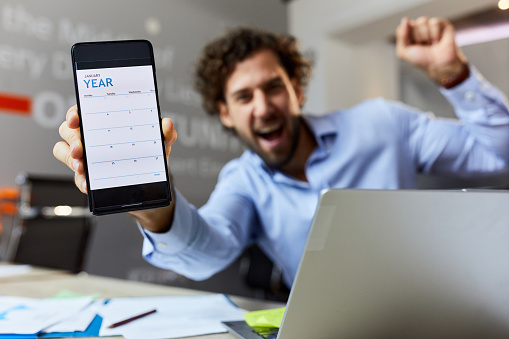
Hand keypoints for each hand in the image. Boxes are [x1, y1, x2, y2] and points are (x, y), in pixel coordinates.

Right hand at [52, 105, 176, 194]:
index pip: (81, 112)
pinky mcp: (88, 178)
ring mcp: (86, 158)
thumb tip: (167, 125)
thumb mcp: (159, 143)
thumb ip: (165, 133)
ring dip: (71, 159)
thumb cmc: (148, 155)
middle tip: (81, 148)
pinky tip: (89, 183)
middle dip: (72, 139)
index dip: (74, 114)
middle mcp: (90, 139)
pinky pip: (77, 178)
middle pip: (68, 132)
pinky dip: (82, 181)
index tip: (75, 119)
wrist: (151, 183)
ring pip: (65, 153)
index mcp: (104, 124)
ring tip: (82, 166)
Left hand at [396, 17, 468, 87]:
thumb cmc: (421, 59)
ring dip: (426, 36)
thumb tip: (405, 20)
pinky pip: (434, 22)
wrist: (438, 64)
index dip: (407, 37)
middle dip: (418, 37)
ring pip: (423, 21)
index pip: (403, 26)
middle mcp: (419, 27)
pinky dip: (435, 34)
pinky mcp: (442, 23)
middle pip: (413, 24)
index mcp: (408, 33)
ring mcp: (430, 25)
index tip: (413, 46)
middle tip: (424, 46)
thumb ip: (400, 36)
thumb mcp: (404, 52)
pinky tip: (438, 40)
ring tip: (432, 43)